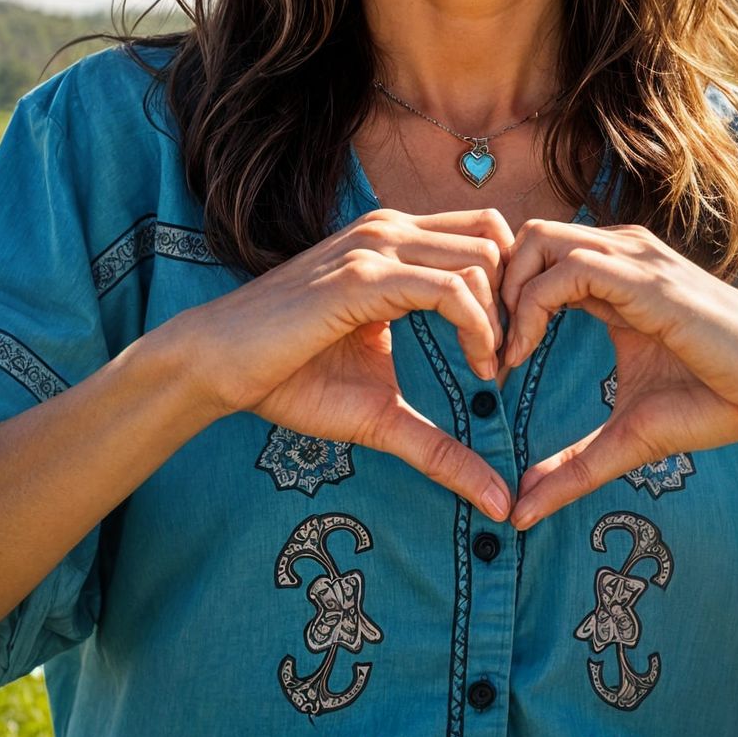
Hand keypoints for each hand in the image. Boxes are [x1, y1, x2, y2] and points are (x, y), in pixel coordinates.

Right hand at [181, 206, 517, 520]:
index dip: (513, 289)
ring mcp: (375, 248)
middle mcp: (390, 231)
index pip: (487, 233)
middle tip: (510, 362)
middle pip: (496, 240)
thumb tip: (498, 504)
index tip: (509, 353)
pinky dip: (477, 328)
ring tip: (491, 369)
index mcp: (396, 243)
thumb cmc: (290, 380)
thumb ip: (441, 446)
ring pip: (480, 259)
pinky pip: (446, 289)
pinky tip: (477, 368)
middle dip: (519, 302)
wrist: (217, 365)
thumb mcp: (381, 412)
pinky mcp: (361, 278)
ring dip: (503, 318)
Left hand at [498, 220, 737, 528]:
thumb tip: (521, 513)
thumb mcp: (628, 437)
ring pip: (535, 241)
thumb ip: (573, 466)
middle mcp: (618, 256)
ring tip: (499, 354)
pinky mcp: (645, 280)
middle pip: (523, 237)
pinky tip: (523, 353)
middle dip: (489, 286)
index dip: (499, 301)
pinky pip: (568, 270)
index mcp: (613, 277)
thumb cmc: (717, 401)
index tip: (487, 363)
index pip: (534, 258)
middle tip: (481, 350)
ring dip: (503, 295)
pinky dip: (530, 305)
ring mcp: (632, 261)